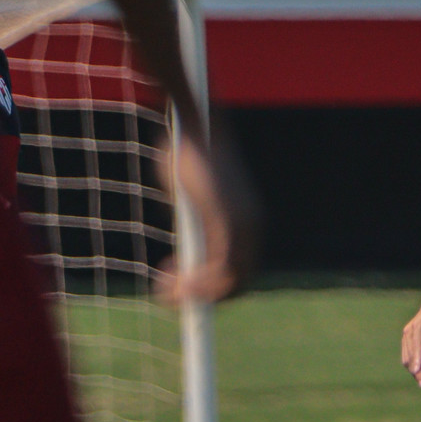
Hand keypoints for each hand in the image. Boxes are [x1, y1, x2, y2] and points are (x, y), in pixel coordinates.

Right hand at [156, 131, 259, 304]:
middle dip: (203, 296)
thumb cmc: (188, 154)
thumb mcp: (191, 196)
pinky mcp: (231, 220)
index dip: (213, 288)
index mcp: (248, 222)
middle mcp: (255, 227)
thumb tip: (188, 250)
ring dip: (197, 294)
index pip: (240, 270)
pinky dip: (202, 284)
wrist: (193, 125)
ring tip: (166, 293)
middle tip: (167, 295)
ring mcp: (245, 225)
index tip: (182, 290)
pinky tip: (179, 287)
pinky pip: (222, 267)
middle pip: (239, 282)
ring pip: (231, 280)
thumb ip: (194, 224)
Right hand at [401, 299, 420, 388]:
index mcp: (419, 327)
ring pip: (406, 357)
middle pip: (410, 355)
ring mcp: (405, 335)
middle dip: (416, 371)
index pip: (417, 346)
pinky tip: (418, 374)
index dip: (417, 360)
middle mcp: (409, 331)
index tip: (417, 372)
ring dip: (413, 370)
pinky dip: (411, 365)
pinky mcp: (405, 339)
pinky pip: (406, 355)